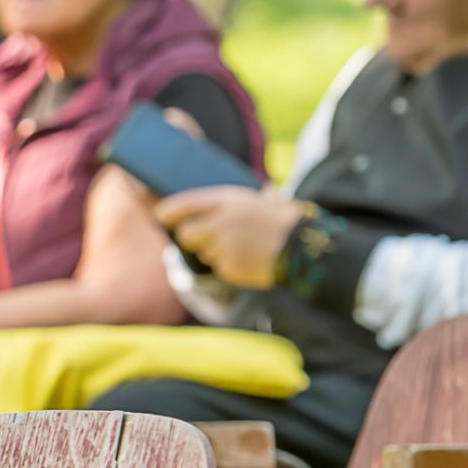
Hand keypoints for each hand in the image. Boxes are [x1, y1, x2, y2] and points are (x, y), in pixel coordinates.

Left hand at [153, 187, 305, 289]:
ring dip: (217, 252)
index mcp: (228, 201)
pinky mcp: (229, 268)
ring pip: (205, 253)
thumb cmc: (285, 220)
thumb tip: (208, 203)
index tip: (160, 216)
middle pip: (186, 235)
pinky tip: (250, 259)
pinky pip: (220, 267)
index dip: (169, 211)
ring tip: (244, 246)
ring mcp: (223, 247)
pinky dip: (231, 266)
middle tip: (206, 238)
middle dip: (192, 238)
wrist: (307, 247)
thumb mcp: (261, 199)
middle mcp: (220, 223)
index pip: (184, 205)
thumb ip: (234, 203)